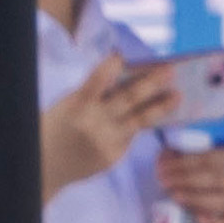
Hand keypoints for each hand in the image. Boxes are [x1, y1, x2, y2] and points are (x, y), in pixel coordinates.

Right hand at [37, 47, 194, 196]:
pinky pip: (132, 136)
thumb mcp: (67, 107)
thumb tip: (123, 78)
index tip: (120, 56)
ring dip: (161, 106)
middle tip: (170, 70)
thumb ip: (91, 95)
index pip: (94, 82)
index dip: (107, 68)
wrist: (46, 166)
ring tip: (178, 96)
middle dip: (150, 83)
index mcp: (76, 105)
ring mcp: (105, 140)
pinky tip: (159, 114)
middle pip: (127, 99)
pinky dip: (143, 123)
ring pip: (139, 120)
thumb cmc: (57, 128)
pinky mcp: (114, 155)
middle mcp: (93, 122)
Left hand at [148, 138, 223, 222]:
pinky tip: (198, 220)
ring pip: (221, 200)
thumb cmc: (203, 182)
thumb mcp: (196, 166)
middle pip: (216, 178)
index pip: (209, 159)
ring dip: (195, 198)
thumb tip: (164, 155)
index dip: (184, 163)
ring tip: (174, 196)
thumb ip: (181, 160)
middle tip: (164, 182)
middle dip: (187, 179)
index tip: (162, 167)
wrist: (220, 209)